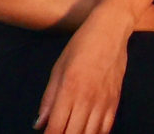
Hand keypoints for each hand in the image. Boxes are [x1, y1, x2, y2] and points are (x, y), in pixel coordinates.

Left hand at [35, 9, 130, 133]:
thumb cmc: (81, 45)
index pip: (56, 128)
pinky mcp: (115, 101)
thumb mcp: (58, 67)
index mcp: (69, 90)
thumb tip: (39, 124)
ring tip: (72, 132)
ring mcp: (103, 102)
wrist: (111, 30)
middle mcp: (86, 99)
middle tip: (58, 132)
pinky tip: (88, 131)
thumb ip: (48, 98)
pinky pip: (106, 128)